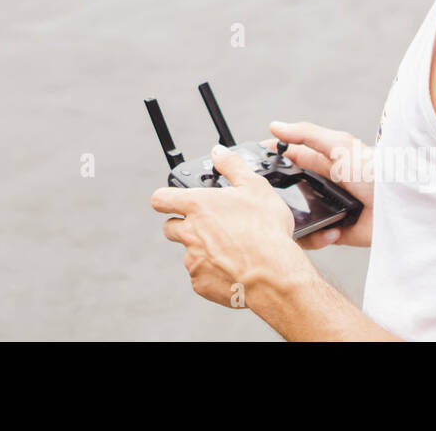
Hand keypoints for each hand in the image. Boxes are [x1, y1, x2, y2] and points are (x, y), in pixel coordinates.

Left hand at [151, 146, 309, 308]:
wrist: (274, 274)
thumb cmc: (266, 231)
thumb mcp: (255, 187)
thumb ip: (232, 165)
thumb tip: (219, 152)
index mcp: (198, 206)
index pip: (161, 199)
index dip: (165, 198)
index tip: (171, 200)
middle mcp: (189, 233)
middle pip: (170, 228)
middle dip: (184, 226)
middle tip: (208, 227)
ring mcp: (193, 260)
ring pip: (188, 253)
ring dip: (202, 251)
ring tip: (230, 250)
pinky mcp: (200, 283)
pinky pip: (200, 276)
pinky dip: (212, 274)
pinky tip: (233, 269)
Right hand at [261, 120, 373, 248]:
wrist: (403, 203)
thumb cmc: (375, 169)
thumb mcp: (338, 145)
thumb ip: (306, 135)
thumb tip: (275, 126)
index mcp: (324, 161)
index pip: (290, 158)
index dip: (271, 160)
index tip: (250, 163)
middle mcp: (324, 185)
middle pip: (290, 189)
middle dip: (276, 195)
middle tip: (265, 200)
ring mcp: (329, 209)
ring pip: (299, 215)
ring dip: (295, 219)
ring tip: (294, 220)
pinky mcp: (338, 232)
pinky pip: (317, 237)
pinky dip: (319, 236)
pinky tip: (330, 230)